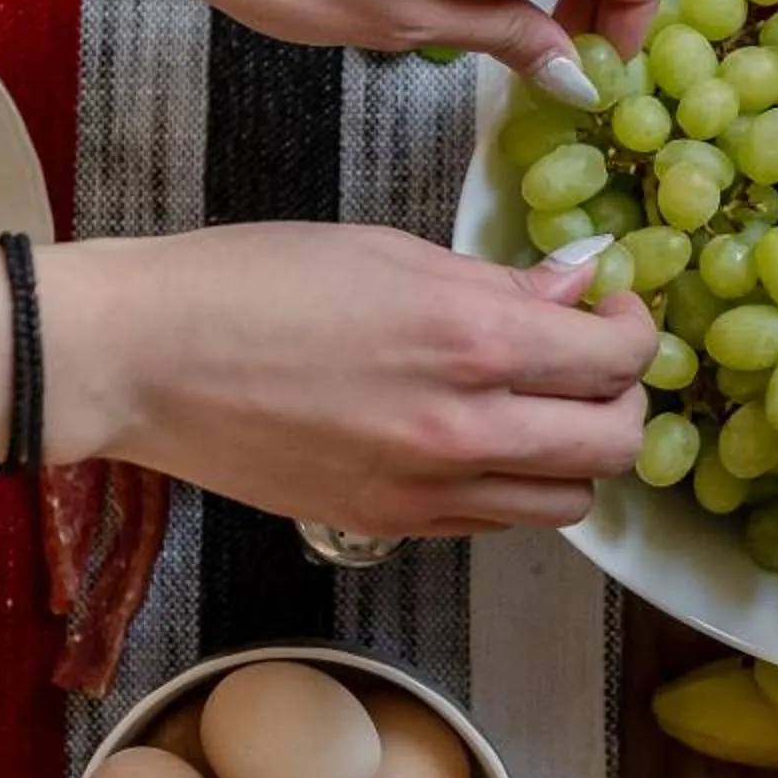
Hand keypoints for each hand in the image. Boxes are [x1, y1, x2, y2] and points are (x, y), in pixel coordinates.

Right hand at [43, 225, 655, 535]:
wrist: (143, 359)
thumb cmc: (251, 282)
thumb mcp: (388, 251)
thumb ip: (497, 281)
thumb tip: (579, 281)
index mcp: (472, 337)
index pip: (615, 357)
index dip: (634, 328)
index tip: (611, 308)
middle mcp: (464, 427)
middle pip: (613, 443)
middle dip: (622, 398)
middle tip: (592, 362)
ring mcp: (426, 490)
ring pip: (566, 503)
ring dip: (575, 455)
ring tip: (540, 408)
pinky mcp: (386, 526)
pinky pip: (494, 523)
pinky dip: (511, 488)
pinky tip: (478, 440)